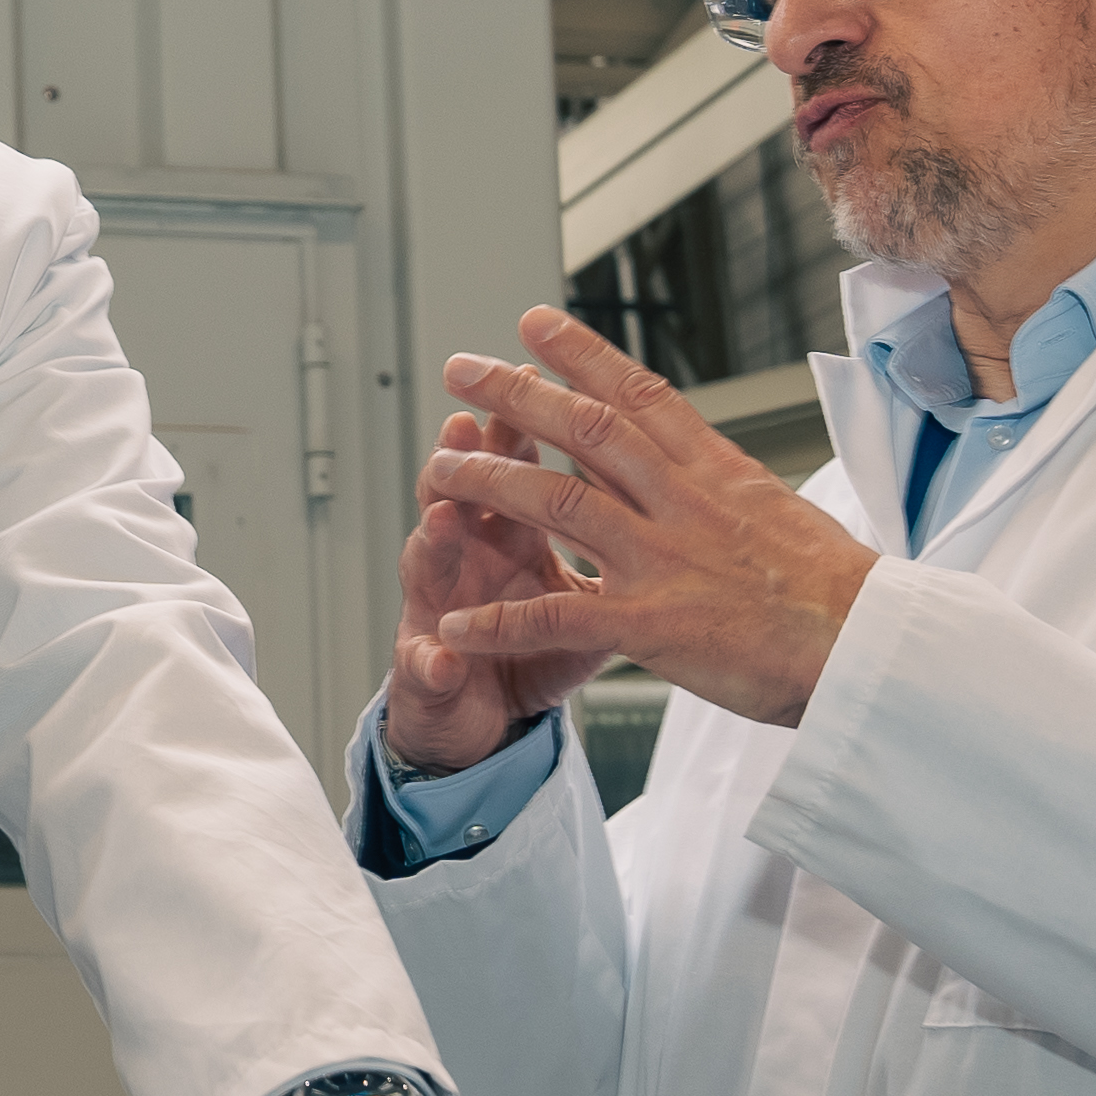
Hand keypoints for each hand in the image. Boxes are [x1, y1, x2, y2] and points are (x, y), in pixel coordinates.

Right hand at [385, 398, 613, 777]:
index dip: (527, 423)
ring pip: (427, 563)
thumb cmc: (533, 652)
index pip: (517, 465)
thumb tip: (668, 499)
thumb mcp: (584, 603)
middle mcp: (466, 560)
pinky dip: (434, 658)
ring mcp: (439, 610)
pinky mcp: (427, 670)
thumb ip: (611, 552)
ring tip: (440, 517)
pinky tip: (443, 649)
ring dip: (434, 539)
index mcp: (508, 535)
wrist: (480, 723)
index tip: (540, 372)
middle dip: (467, 458)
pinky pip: (427, 663)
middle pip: (459, 494)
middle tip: (470, 421)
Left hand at [418, 309, 878, 731]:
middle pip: (585, 431)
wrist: (869, 648)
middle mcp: (684, 504)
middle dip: (516, 395)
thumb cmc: (838, 593)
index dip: (580, 355)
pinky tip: (454, 624)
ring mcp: (665, 560)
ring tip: (438, 470)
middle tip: (461, 367)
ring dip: (490, 485)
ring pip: (559, 506)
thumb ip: (724, 488)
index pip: (639, 396)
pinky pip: (559, 617)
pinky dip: (500, 623)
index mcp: (718, 473)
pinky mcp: (652, 625)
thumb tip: (695, 465)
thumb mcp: (781, 512)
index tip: (535, 323)